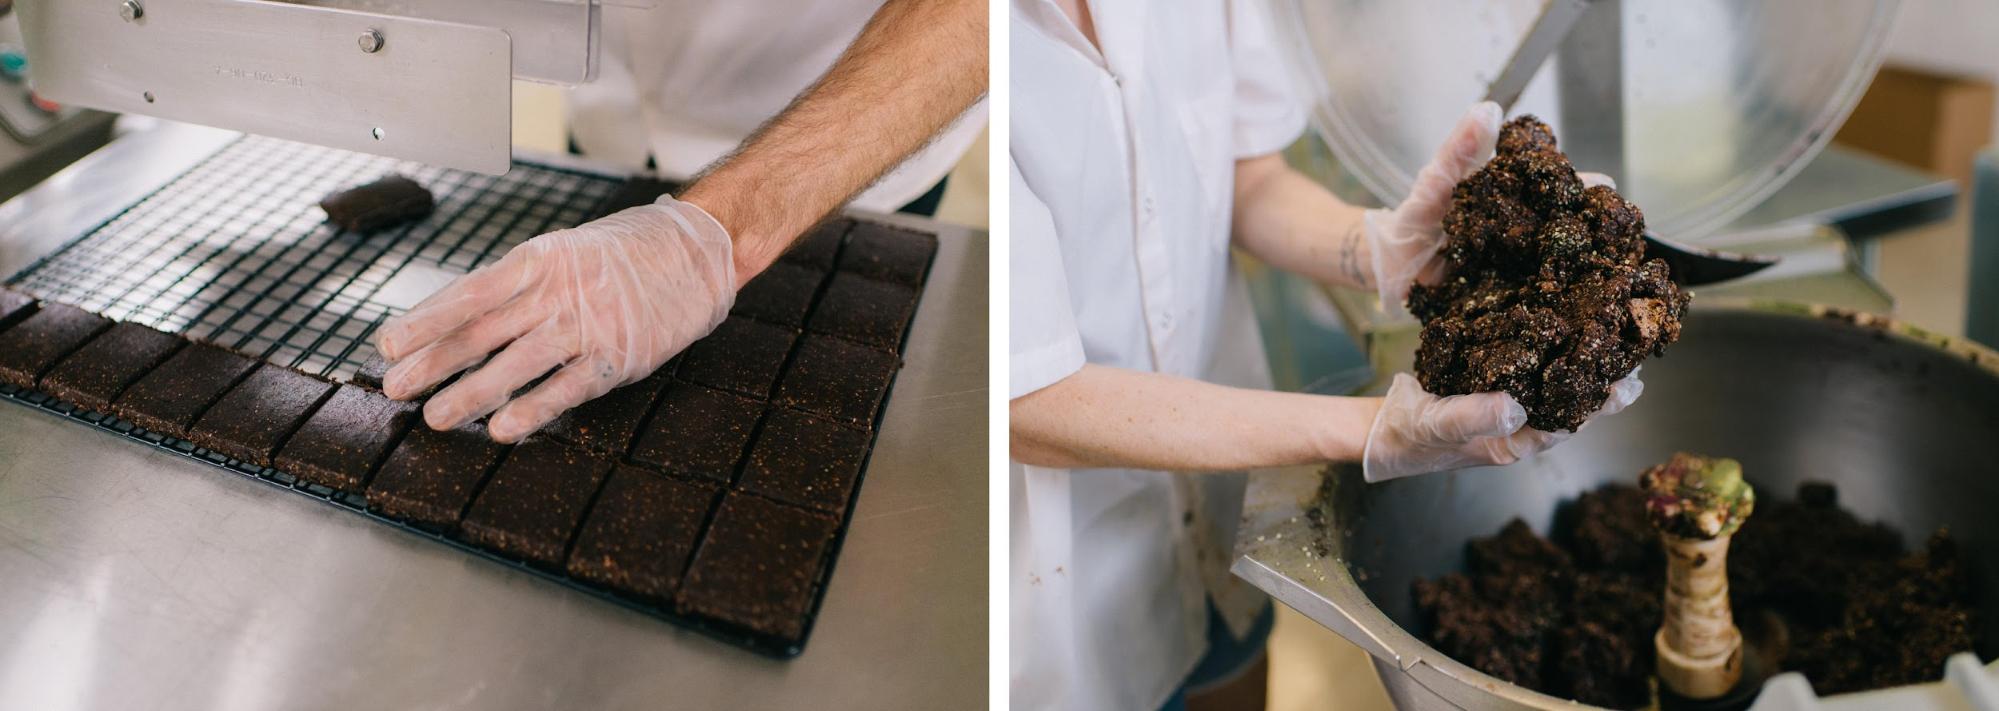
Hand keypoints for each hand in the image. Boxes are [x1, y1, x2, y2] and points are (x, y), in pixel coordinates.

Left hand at [374, 196, 735, 442]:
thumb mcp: (565, 252)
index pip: (469, 294)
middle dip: (434, 362)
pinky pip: (568, 387)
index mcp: (539, 259)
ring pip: (517, 363)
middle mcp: (558, 291)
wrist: (697, 250)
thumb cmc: (624, 253)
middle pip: (483, 331)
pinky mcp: (618, 356)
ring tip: (436, 417)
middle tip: (395, 388)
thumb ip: (519, 285)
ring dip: (472, 392)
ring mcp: (589, 325)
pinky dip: (533, 408)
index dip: (425, 321)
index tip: (388, 346)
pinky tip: (502, 429)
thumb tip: (460, 320)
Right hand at [1362, 371, 1642, 481]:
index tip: (1628, 384)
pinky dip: (1549, 360)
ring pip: (1552, 393)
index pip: (1566, 424)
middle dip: (1601, 388)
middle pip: (1569, 409)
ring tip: (1611, 350)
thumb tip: (1516, 406)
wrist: (1378, 432)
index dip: (1598, 405)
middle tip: (1637, 362)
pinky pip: (1529, 377)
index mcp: (1511, 442)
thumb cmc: (1407, 432)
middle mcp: (1516, 429)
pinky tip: (1559, 340)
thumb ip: (1473, 416)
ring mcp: (1505, 413)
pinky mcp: (1491, 392)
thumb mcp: (1436, 424)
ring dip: (1580, 374)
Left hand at [1363, 101, 1614, 304]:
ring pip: (1554, 263)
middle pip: (1563, 227)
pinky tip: (1563, 297)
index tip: (1604, 184)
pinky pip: (1527, 296)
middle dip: (1589, 228)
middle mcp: (1523, 233)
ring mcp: (1516, 266)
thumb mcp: (1440, 177)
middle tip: (1613, 230)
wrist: (1392, 261)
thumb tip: (1489, 109)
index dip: (1580, 186)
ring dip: (1576, 264)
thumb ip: (1462, 147)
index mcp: (1514, 199)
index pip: (1555, 188)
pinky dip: (1545, 295)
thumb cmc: (1420, 213)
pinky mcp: (1502, 296)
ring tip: (1599, 265)